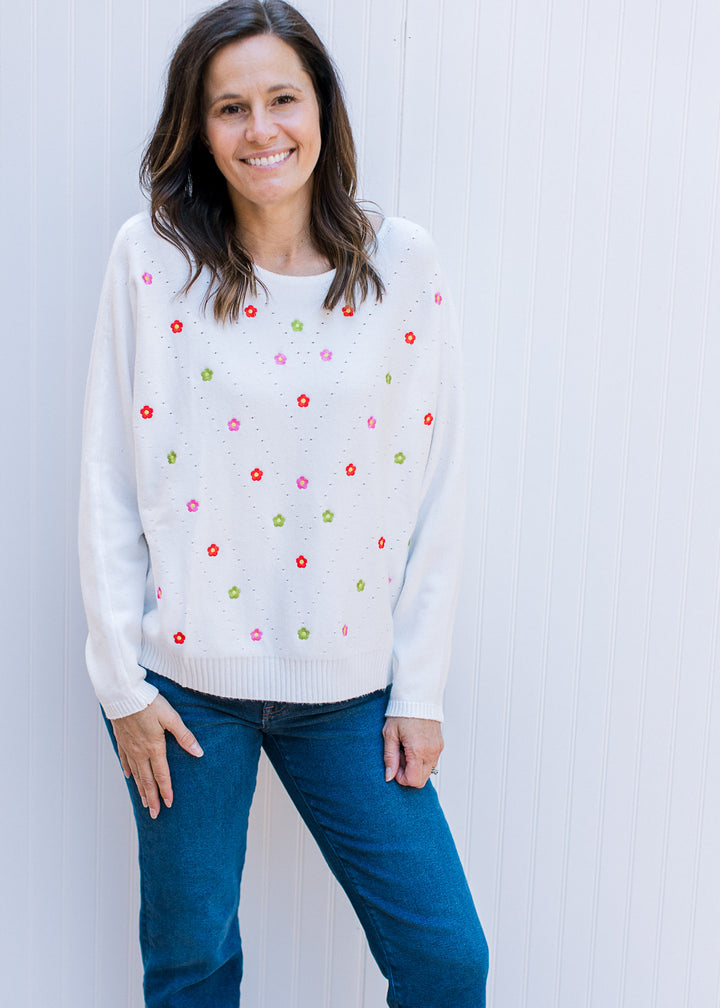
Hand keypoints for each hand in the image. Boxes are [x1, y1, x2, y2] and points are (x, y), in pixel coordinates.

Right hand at [110, 694, 202, 818]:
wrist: (123, 695)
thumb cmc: (148, 703)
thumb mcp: (171, 717)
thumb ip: (184, 736)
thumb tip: (198, 752)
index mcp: (154, 747)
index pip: (161, 775)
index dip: (165, 791)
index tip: (168, 805)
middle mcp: (140, 751)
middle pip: (147, 780)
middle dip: (151, 798)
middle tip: (154, 814)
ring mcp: (129, 747)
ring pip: (135, 773)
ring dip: (140, 789)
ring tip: (143, 802)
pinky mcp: (121, 740)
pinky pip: (124, 759)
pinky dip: (128, 770)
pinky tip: (129, 776)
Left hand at [382, 716, 442, 787]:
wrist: (418, 697)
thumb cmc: (402, 713)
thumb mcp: (390, 735)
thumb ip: (390, 758)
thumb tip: (389, 776)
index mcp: (418, 750)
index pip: (413, 780)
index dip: (401, 778)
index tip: (394, 766)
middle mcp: (431, 752)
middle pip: (421, 780)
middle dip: (408, 774)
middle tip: (399, 758)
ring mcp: (437, 749)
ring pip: (427, 772)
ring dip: (415, 767)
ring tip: (406, 750)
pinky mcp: (440, 745)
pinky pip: (431, 762)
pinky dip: (421, 760)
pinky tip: (413, 746)